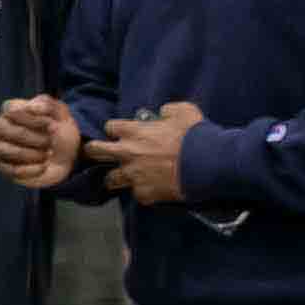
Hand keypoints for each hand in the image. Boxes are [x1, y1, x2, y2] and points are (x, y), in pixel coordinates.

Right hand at [0, 95, 82, 188]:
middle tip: (48, 142)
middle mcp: (0, 127)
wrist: (68, 159)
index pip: (10, 109)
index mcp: (11, 110)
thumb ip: (47, 104)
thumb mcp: (61, 114)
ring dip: (27, 153)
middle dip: (27, 136)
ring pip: (1, 148)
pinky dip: (29, 169)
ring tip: (46, 156)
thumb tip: (32, 107)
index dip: (31, 118)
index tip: (50, 124)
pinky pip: (8, 168)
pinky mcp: (3, 166)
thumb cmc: (60, 133)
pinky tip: (43, 167)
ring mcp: (0, 146)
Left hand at [88, 102, 206, 206]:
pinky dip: (143, 192)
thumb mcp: (184, 111)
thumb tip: (163, 113)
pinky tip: (151, 189)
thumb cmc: (196, 135)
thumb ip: (168, 110)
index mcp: (133, 131)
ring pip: (110, 179)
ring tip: (122, 178)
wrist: (210, 164)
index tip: (120, 133)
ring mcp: (134, 175)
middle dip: (95, 151)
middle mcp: (127, 153)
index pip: (109, 127)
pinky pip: (137, 194)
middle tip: (99, 154)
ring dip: (115, 177)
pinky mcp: (145, 193)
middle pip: (95, 151)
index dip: (115, 130)